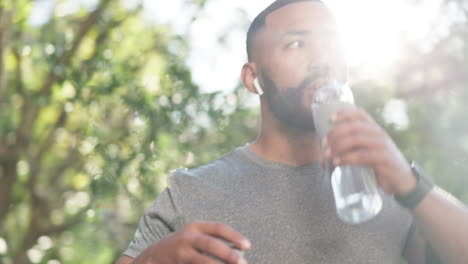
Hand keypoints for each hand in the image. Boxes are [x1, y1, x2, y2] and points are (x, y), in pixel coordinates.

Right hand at [134, 220, 249, 263]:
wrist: (152, 256)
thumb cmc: (181, 247)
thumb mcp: (194, 237)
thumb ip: (212, 240)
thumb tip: (238, 251)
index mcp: (195, 226)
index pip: (218, 228)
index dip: (234, 236)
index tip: (248, 246)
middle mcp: (187, 237)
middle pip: (211, 243)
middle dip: (228, 253)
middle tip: (242, 262)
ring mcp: (180, 251)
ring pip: (202, 260)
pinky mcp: (177, 262)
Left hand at [322, 107, 416, 194]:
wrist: (402, 182)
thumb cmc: (379, 166)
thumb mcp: (367, 151)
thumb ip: (352, 146)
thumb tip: (326, 149)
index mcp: (374, 129)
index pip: (360, 113)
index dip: (344, 113)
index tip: (330, 119)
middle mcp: (379, 134)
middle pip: (354, 126)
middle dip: (335, 133)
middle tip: (323, 143)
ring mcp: (383, 146)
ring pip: (356, 140)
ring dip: (338, 147)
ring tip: (327, 155)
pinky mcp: (385, 159)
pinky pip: (363, 156)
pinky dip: (347, 159)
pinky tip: (338, 162)